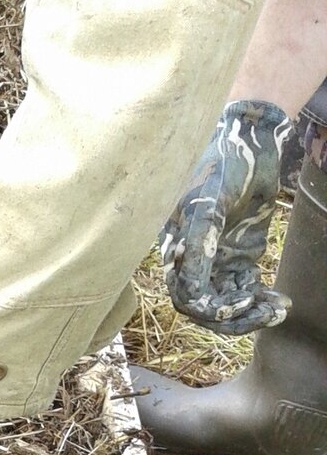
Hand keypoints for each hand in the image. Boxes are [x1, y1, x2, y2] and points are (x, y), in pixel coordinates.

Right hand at [161, 99, 293, 334]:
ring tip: (279, 309)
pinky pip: (243, 289)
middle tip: (268, 314)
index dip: (210, 309)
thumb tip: (192, 296)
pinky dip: (259, 299)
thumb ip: (197, 250)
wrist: (247, 137)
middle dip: (235, 317)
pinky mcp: (237, 255)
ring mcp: (215, 259)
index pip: (186, 298)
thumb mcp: (207, 206)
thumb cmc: (221, 164)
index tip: (241, 303)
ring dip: (250, 312)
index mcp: (176, 251)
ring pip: (226, 303)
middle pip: (205, 309)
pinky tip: (278, 299)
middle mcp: (192, 261)